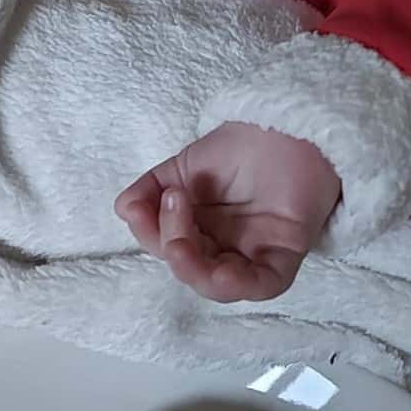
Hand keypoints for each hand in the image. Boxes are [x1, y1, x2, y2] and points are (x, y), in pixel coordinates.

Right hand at [114, 122, 341, 301]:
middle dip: (171, 242)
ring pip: (219, 285)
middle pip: (189, 268)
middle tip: (174, 200)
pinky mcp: (285, 253)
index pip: (167, 246)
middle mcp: (225, 248)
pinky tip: (222, 271)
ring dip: (193, 268)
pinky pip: (264, 284)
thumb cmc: (241, 147)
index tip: (139, 205)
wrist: (287, 125)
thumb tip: (122, 208)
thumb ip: (151, 188)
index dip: (149, 233)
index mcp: (200, 231)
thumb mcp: (184, 166)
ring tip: (181, 241)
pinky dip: (240, 286)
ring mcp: (255, 253)